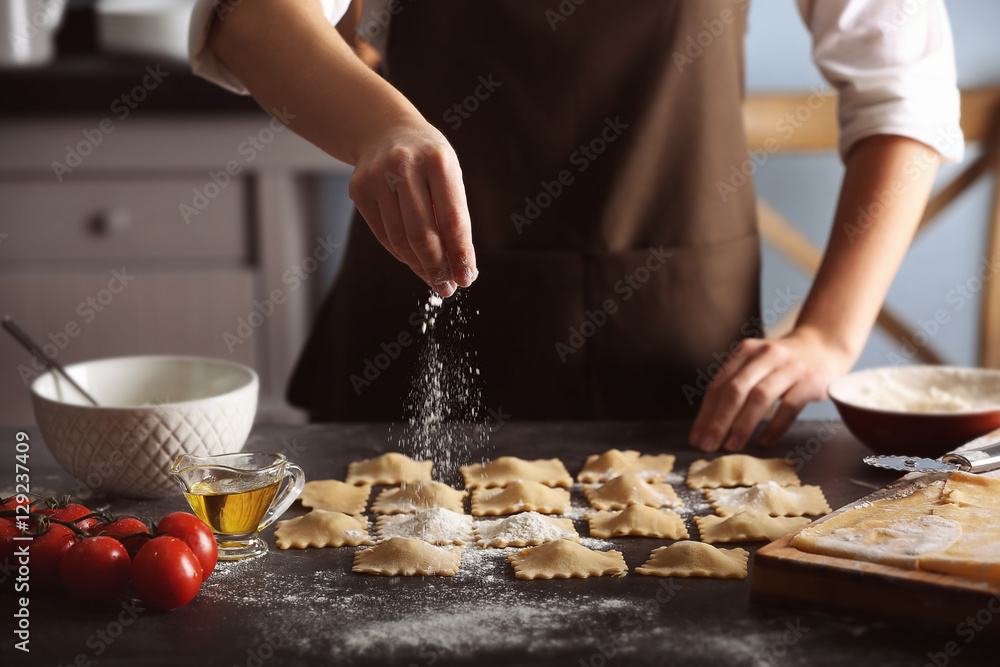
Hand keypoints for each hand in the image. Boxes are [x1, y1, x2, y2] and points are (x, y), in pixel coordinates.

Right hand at [349, 124, 477, 296]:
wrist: (386, 130)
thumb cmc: (429, 160)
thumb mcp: (449, 175)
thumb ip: (454, 216)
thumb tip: (460, 266)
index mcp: (438, 160)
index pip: (452, 219)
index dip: (461, 253)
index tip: (467, 278)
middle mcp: (405, 165)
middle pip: (423, 233)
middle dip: (438, 266)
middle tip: (448, 287)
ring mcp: (377, 177)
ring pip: (400, 239)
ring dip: (419, 266)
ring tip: (433, 279)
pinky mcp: (359, 189)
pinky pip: (383, 234)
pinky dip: (401, 253)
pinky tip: (414, 261)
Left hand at [688, 327, 853, 451]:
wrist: (824, 347)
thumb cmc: (782, 364)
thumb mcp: (756, 364)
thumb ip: (736, 385)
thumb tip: (709, 423)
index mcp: (746, 351)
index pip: (719, 385)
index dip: (705, 414)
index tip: (696, 438)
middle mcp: (765, 355)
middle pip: (735, 390)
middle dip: (718, 420)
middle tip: (708, 446)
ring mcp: (789, 367)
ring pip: (760, 397)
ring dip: (743, 424)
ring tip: (731, 446)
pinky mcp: (810, 380)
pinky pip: (789, 406)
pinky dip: (775, 426)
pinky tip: (764, 442)